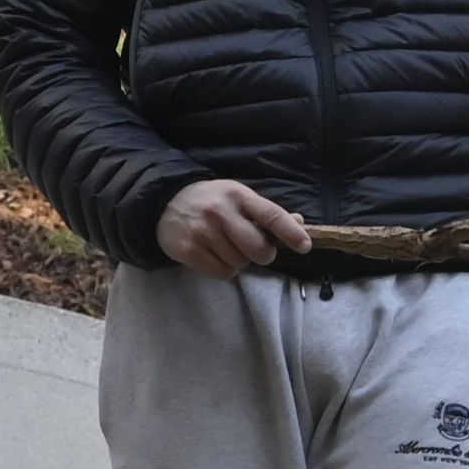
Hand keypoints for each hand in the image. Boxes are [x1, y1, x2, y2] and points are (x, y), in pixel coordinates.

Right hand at [157, 179, 311, 275]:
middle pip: (258, 248)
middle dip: (263, 255)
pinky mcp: (188, 250)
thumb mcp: (237, 197)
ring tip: (225, 247)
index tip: (304, 246)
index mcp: (238, 195)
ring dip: (239, 261)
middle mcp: (220, 212)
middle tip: (255, 250)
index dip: (290, 232)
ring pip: (240, 264)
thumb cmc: (211, 201)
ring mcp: (203, 232)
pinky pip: (222, 272)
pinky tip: (213, 255)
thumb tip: (299, 224)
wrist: (164, 203)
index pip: (270, 214)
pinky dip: (223, 269)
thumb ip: (266, 213)